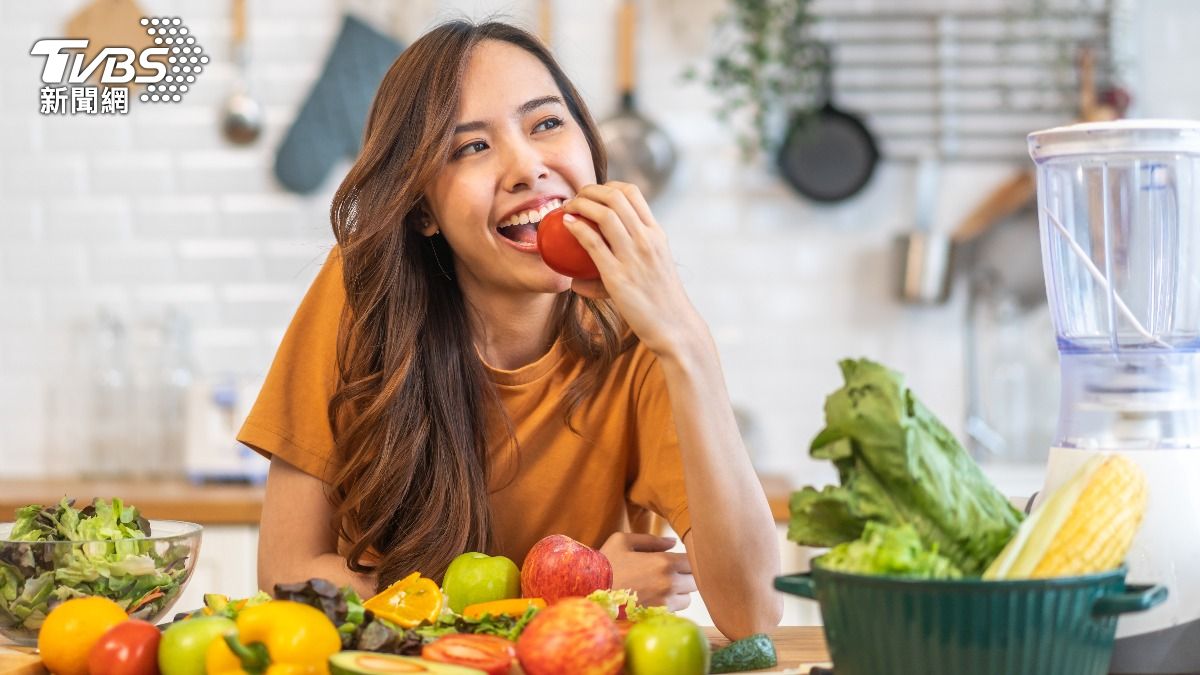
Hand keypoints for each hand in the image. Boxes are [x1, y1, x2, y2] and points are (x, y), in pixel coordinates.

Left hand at [562, 182, 706, 358]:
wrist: (674, 325)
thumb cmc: (661, 300)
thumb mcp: (654, 267)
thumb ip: (632, 256)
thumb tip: (598, 260)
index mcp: (656, 233)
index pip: (632, 193)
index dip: (608, 186)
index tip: (594, 194)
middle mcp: (647, 239)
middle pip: (615, 197)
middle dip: (590, 190)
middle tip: (575, 198)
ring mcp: (634, 256)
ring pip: (604, 213)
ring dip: (580, 203)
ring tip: (568, 208)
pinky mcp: (618, 275)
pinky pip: (593, 242)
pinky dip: (577, 228)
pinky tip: (566, 224)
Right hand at [599, 532, 696, 610]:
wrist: (589, 592)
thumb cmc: (605, 563)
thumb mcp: (623, 541)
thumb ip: (651, 540)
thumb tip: (673, 542)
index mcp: (663, 562)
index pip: (692, 561)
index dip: (685, 560)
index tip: (675, 560)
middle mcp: (669, 583)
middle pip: (694, 581)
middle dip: (685, 576)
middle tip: (670, 574)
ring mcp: (665, 602)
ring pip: (688, 598)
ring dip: (680, 593)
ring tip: (663, 588)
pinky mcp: (657, 617)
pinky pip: (675, 611)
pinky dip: (670, 606)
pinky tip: (655, 599)